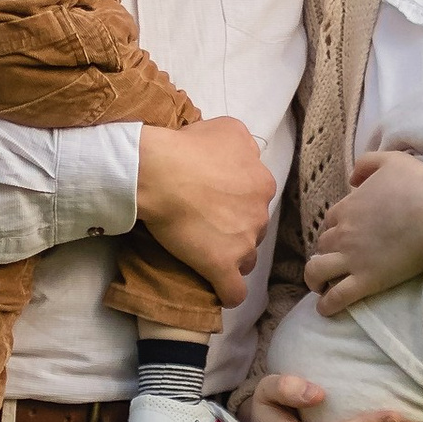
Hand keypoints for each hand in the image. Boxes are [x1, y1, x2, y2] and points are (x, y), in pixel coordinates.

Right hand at [134, 116, 272, 304]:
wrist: (160, 172)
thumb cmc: (187, 146)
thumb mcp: (226, 128)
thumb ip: (243, 144)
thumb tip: (243, 155)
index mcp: (262, 182)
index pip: (256, 199)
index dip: (236, 201)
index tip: (214, 200)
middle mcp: (259, 213)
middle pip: (253, 229)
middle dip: (235, 229)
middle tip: (206, 224)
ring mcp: (243, 243)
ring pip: (246, 259)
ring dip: (232, 258)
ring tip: (207, 254)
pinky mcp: (221, 266)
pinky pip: (233, 292)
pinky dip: (227, 293)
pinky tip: (219, 292)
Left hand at [304, 149, 422, 315]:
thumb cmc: (419, 185)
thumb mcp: (390, 160)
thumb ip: (366, 164)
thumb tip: (353, 178)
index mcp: (347, 207)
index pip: (329, 221)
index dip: (335, 229)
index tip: (344, 234)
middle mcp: (343, 234)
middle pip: (322, 246)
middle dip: (326, 253)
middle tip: (337, 260)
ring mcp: (352, 259)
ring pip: (317, 272)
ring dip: (315, 279)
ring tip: (320, 286)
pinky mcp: (367, 280)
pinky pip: (337, 297)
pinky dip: (327, 305)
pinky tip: (325, 310)